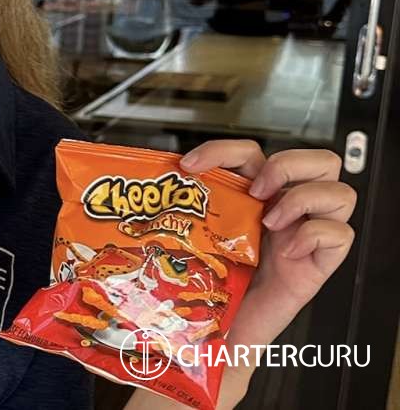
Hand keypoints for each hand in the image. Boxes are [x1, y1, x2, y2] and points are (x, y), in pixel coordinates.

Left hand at [178, 140, 355, 400]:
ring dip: (304, 197)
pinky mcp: (319, 266)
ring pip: (340, 192)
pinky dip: (314, 234)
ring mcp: (305, 236)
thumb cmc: (206, 284)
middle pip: (320, 160)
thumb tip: (139, 186)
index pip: (253, 152)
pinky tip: (286, 250)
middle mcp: (284, 211)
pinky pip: (341, 235)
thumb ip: (179, 210)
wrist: (216, 334)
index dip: (225, 148)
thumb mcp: (193, 238)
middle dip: (288, 164)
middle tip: (256, 190)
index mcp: (252, 197)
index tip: (190, 165)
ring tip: (270, 220)